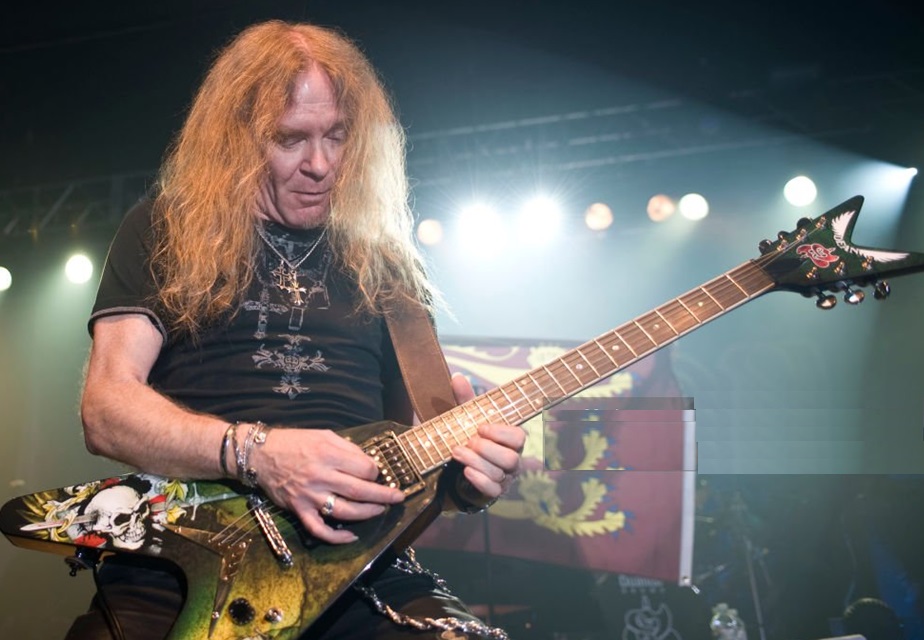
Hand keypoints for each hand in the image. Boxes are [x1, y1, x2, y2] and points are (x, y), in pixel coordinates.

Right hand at [249, 427, 404, 543]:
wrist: (260, 454)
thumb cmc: (294, 442)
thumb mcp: (323, 435)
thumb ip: (347, 448)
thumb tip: (369, 463)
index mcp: (328, 454)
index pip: (364, 468)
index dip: (376, 471)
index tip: (377, 472)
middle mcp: (320, 476)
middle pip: (360, 491)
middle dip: (383, 496)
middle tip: (398, 497)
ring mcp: (309, 496)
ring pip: (344, 511)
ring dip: (367, 513)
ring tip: (380, 510)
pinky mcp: (299, 510)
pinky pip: (319, 530)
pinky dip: (337, 537)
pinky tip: (351, 536)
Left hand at [449, 373, 524, 499]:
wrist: (455, 466)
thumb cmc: (468, 438)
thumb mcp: (466, 418)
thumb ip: (464, 399)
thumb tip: (458, 377)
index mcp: (511, 441)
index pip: (519, 437)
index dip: (501, 433)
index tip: (481, 427)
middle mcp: (513, 460)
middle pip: (511, 459)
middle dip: (486, 449)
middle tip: (468, 441)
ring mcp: (504, 478)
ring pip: (499, 473)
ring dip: (476, 461)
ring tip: (456, 451)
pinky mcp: (493, 492)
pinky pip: (493, 490)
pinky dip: (479, 480)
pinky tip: (466, 470)